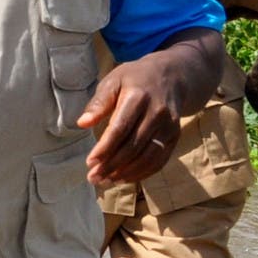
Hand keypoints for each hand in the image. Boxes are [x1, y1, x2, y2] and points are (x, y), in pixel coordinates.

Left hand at [80, 57, 187, 184]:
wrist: (173, 76)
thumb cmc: (135, 79)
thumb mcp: (113, 81)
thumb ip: (99, 103)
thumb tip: (82, 124)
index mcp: (139, 97)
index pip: (121, 128)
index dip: (105, 147)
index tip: (90, 162)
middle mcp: (158, 113)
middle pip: (134, 145)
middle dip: (112, 165)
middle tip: (94, 177)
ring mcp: (170, 126)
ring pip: (149, 156)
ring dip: (127, 172)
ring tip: (106, 181)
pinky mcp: (175, 136)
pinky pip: (160, 159)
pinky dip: (143, 172)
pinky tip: (125, 178)